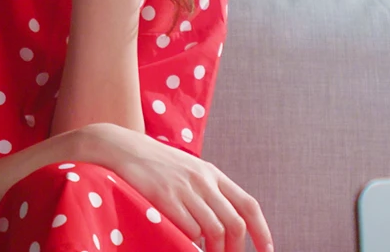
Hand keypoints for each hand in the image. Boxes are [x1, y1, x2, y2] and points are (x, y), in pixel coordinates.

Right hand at [79, 123, 273, 251]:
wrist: (122, 147)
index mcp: (212, 174)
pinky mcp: (165, 197)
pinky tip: (183, 241)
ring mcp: (184, 188)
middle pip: (234, 223)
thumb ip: (208, 191)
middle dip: (234, 250)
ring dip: (213, 251)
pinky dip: (190, 242)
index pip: (248, 205)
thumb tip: (226, 224)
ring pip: (214, 230)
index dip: (261, 231)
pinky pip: (188, 229)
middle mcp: (203, 180)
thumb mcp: (189, 171)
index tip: (267, 250)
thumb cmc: (156, 164)